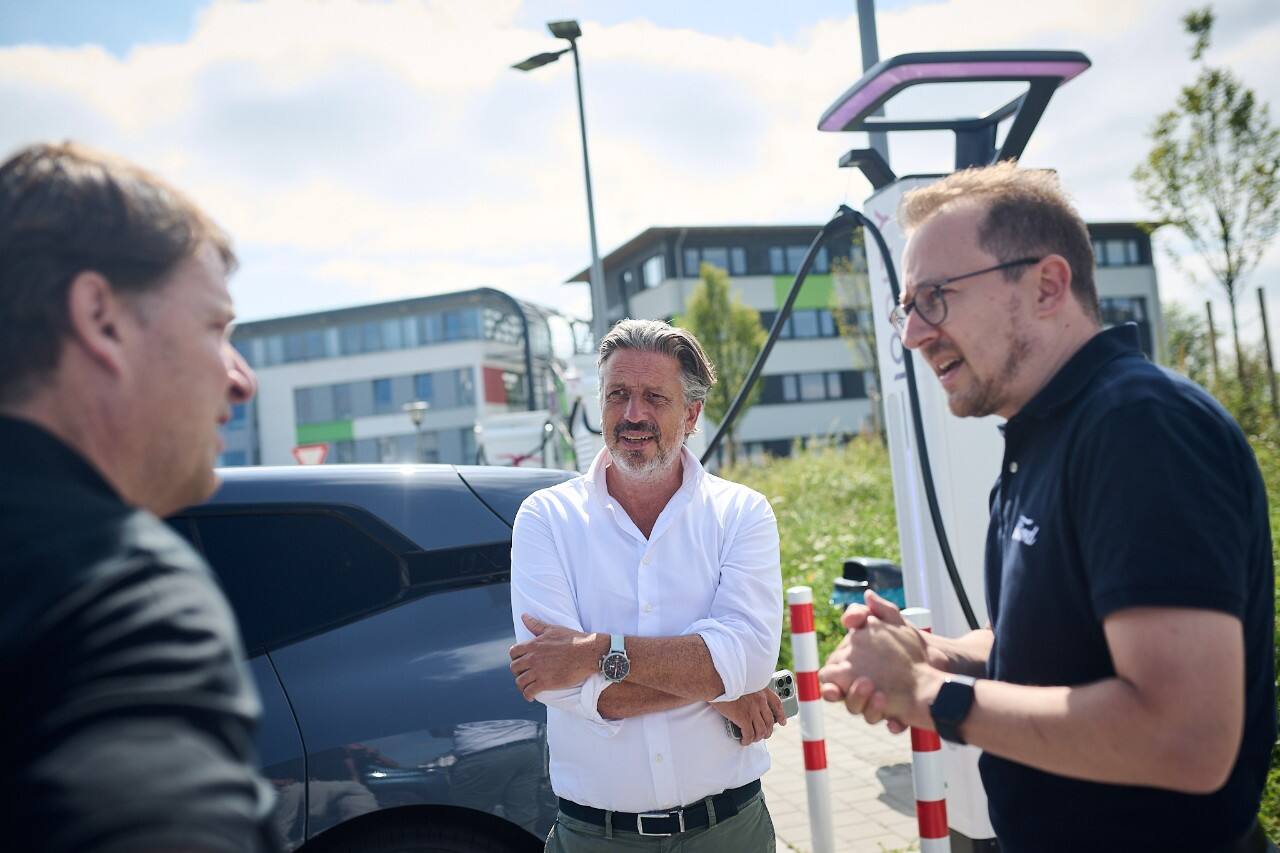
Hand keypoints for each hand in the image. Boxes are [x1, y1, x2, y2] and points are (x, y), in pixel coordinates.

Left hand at [509, 614, 602, 700]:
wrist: (587, 653)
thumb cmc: (573, 639)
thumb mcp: (552, 629)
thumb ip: (536, 625)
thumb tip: (523, 616)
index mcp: (533, 644)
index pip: (514, 652)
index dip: (515, 658)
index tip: (521, 661)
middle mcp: (532, 658)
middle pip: (514, 668)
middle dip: (518, 672)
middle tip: (525, 674)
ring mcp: (538, 671)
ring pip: (520, 681)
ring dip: (522, 685)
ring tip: (527, 687)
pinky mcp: (545, 683)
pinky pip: (529, 691)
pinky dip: (528, 695)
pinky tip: (531, 697)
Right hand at [711, 686, 785, 744]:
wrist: (716, 680)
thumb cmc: (725, 679)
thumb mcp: (743, 681)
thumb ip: (749, 690)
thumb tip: (747, 702)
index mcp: (761, 689)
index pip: (777, 703)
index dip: (780, 715)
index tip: (782, 722)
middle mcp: (760, 699)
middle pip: (770, 721)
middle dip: (767, 731)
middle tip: (764, 735)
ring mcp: (753, 709)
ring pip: (761, 730)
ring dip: (758, 738)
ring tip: (752, 740)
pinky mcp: (744, 718)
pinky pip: (749, 734)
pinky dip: (747, 740)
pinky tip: (743, 741)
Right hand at [818, 591, 935, 726]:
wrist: (938, 657)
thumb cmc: (906, 639)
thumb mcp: (891, 621)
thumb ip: (874, 610)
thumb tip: (866, 596)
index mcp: (852, 669)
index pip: (832, 681)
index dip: (830, 686)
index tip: (832, 687)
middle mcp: (863, 689)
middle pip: (848, 701)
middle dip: (852, 696)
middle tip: (866, 683)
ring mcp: (882, 703)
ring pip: (867, 715)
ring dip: (870, 709)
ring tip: (881, 695)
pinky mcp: (900, 714)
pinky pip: (893, 725)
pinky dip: (894, 724)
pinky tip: (897, 720)